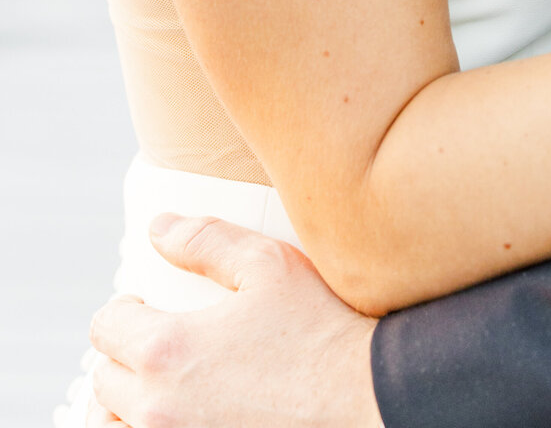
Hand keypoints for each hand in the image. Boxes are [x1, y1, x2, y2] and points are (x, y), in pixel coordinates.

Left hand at [88, 214, 381, 427]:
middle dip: (125, 354)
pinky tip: (172, 416)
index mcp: (166, 350)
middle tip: (157, 343)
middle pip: (105, 379)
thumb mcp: (269, 266)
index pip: (106, 328)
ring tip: (153, 388)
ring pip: (111, 426)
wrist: (360, 400)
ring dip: (123, 404)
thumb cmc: (319, 332)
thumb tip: (160, 228)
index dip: (124, 310)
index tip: (145, 307)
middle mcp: (156, 408)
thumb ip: (207, 241)